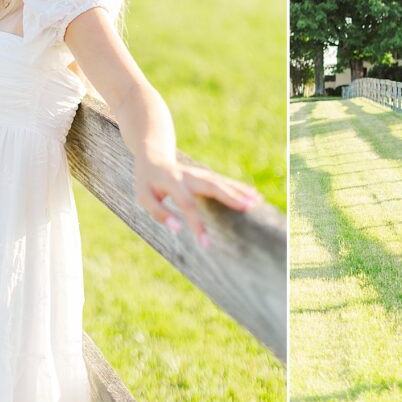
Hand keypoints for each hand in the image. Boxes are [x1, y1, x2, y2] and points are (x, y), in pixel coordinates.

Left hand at [135, 156, 261, 246]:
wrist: (153, 156)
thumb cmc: (147, 182)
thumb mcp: (144, 197)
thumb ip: (160, 212)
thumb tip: (178, 229)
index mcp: (172, 182)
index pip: (187, 204)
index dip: (196, 224)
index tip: (206, 244)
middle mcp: (189, 176)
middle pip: (212, 186)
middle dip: (230, 197)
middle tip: (248, 207)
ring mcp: (199, 174)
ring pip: (221, 182)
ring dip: (239, 191)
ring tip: (257, 200)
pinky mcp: (206, 175)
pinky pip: (224, 181)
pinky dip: (239, 187)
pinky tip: (253, 194)